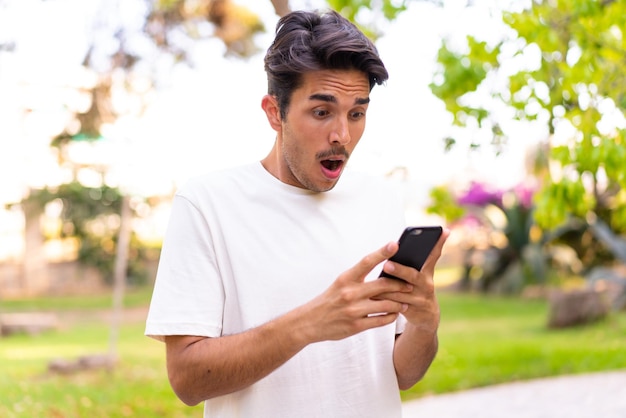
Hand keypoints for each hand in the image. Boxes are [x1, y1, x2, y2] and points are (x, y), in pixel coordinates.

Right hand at [297, 242, 414, 342]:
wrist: (310, 322)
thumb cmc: (329, 299)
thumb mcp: (340, 283)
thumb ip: (359, 278)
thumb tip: (383, 270)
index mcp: (346, 279)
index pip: (367, 262)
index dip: (382, 252)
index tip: (395, 244)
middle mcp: (350, 293)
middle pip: (382, 285)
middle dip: (399, 284)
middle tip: (410, 283)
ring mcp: (354, 310)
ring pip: (386, 305)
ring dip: (398, 303)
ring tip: (405, 301)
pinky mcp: (356, 326)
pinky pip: (381, 321)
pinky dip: (391, 316)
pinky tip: (394, 313)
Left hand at [378, 228, 449, 331]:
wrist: (425, 316)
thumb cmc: (416, 288)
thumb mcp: (419, 275)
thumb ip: (412, 261)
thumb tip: (395, 244)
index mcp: (427, 271)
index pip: (434, 254)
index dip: (439, 242)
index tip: (443, 230)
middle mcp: (427, 283)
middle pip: (412, 275)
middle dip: (399, 270)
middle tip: (387, 264)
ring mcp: (420, 298)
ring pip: (399, 292)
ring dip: (385, 288)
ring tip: (371, 282)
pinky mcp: (413, 311)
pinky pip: (395, 305)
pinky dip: (383, 300)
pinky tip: (371, 296)